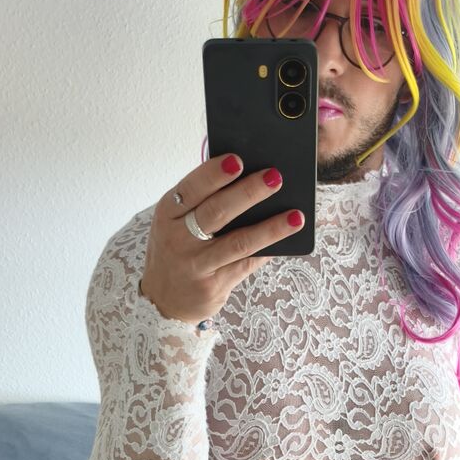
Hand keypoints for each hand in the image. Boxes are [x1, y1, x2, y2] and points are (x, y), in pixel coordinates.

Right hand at [139, 153, 304, 324]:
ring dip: (270, 228)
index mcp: (168, 213)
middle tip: (275, 177)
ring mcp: (195, 265)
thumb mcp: (177, 223)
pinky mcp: (212, 286)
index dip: (214, 174)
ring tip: (296, 216)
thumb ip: (203, 203)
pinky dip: (267, 250)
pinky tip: (287, 241)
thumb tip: (250, 178)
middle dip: (249, 193)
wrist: (164, 299)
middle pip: (217, 212)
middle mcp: (178, 238)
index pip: (191, 188)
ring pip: (239, 242)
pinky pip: (246, 265)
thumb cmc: (178, 248)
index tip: (237, 160)